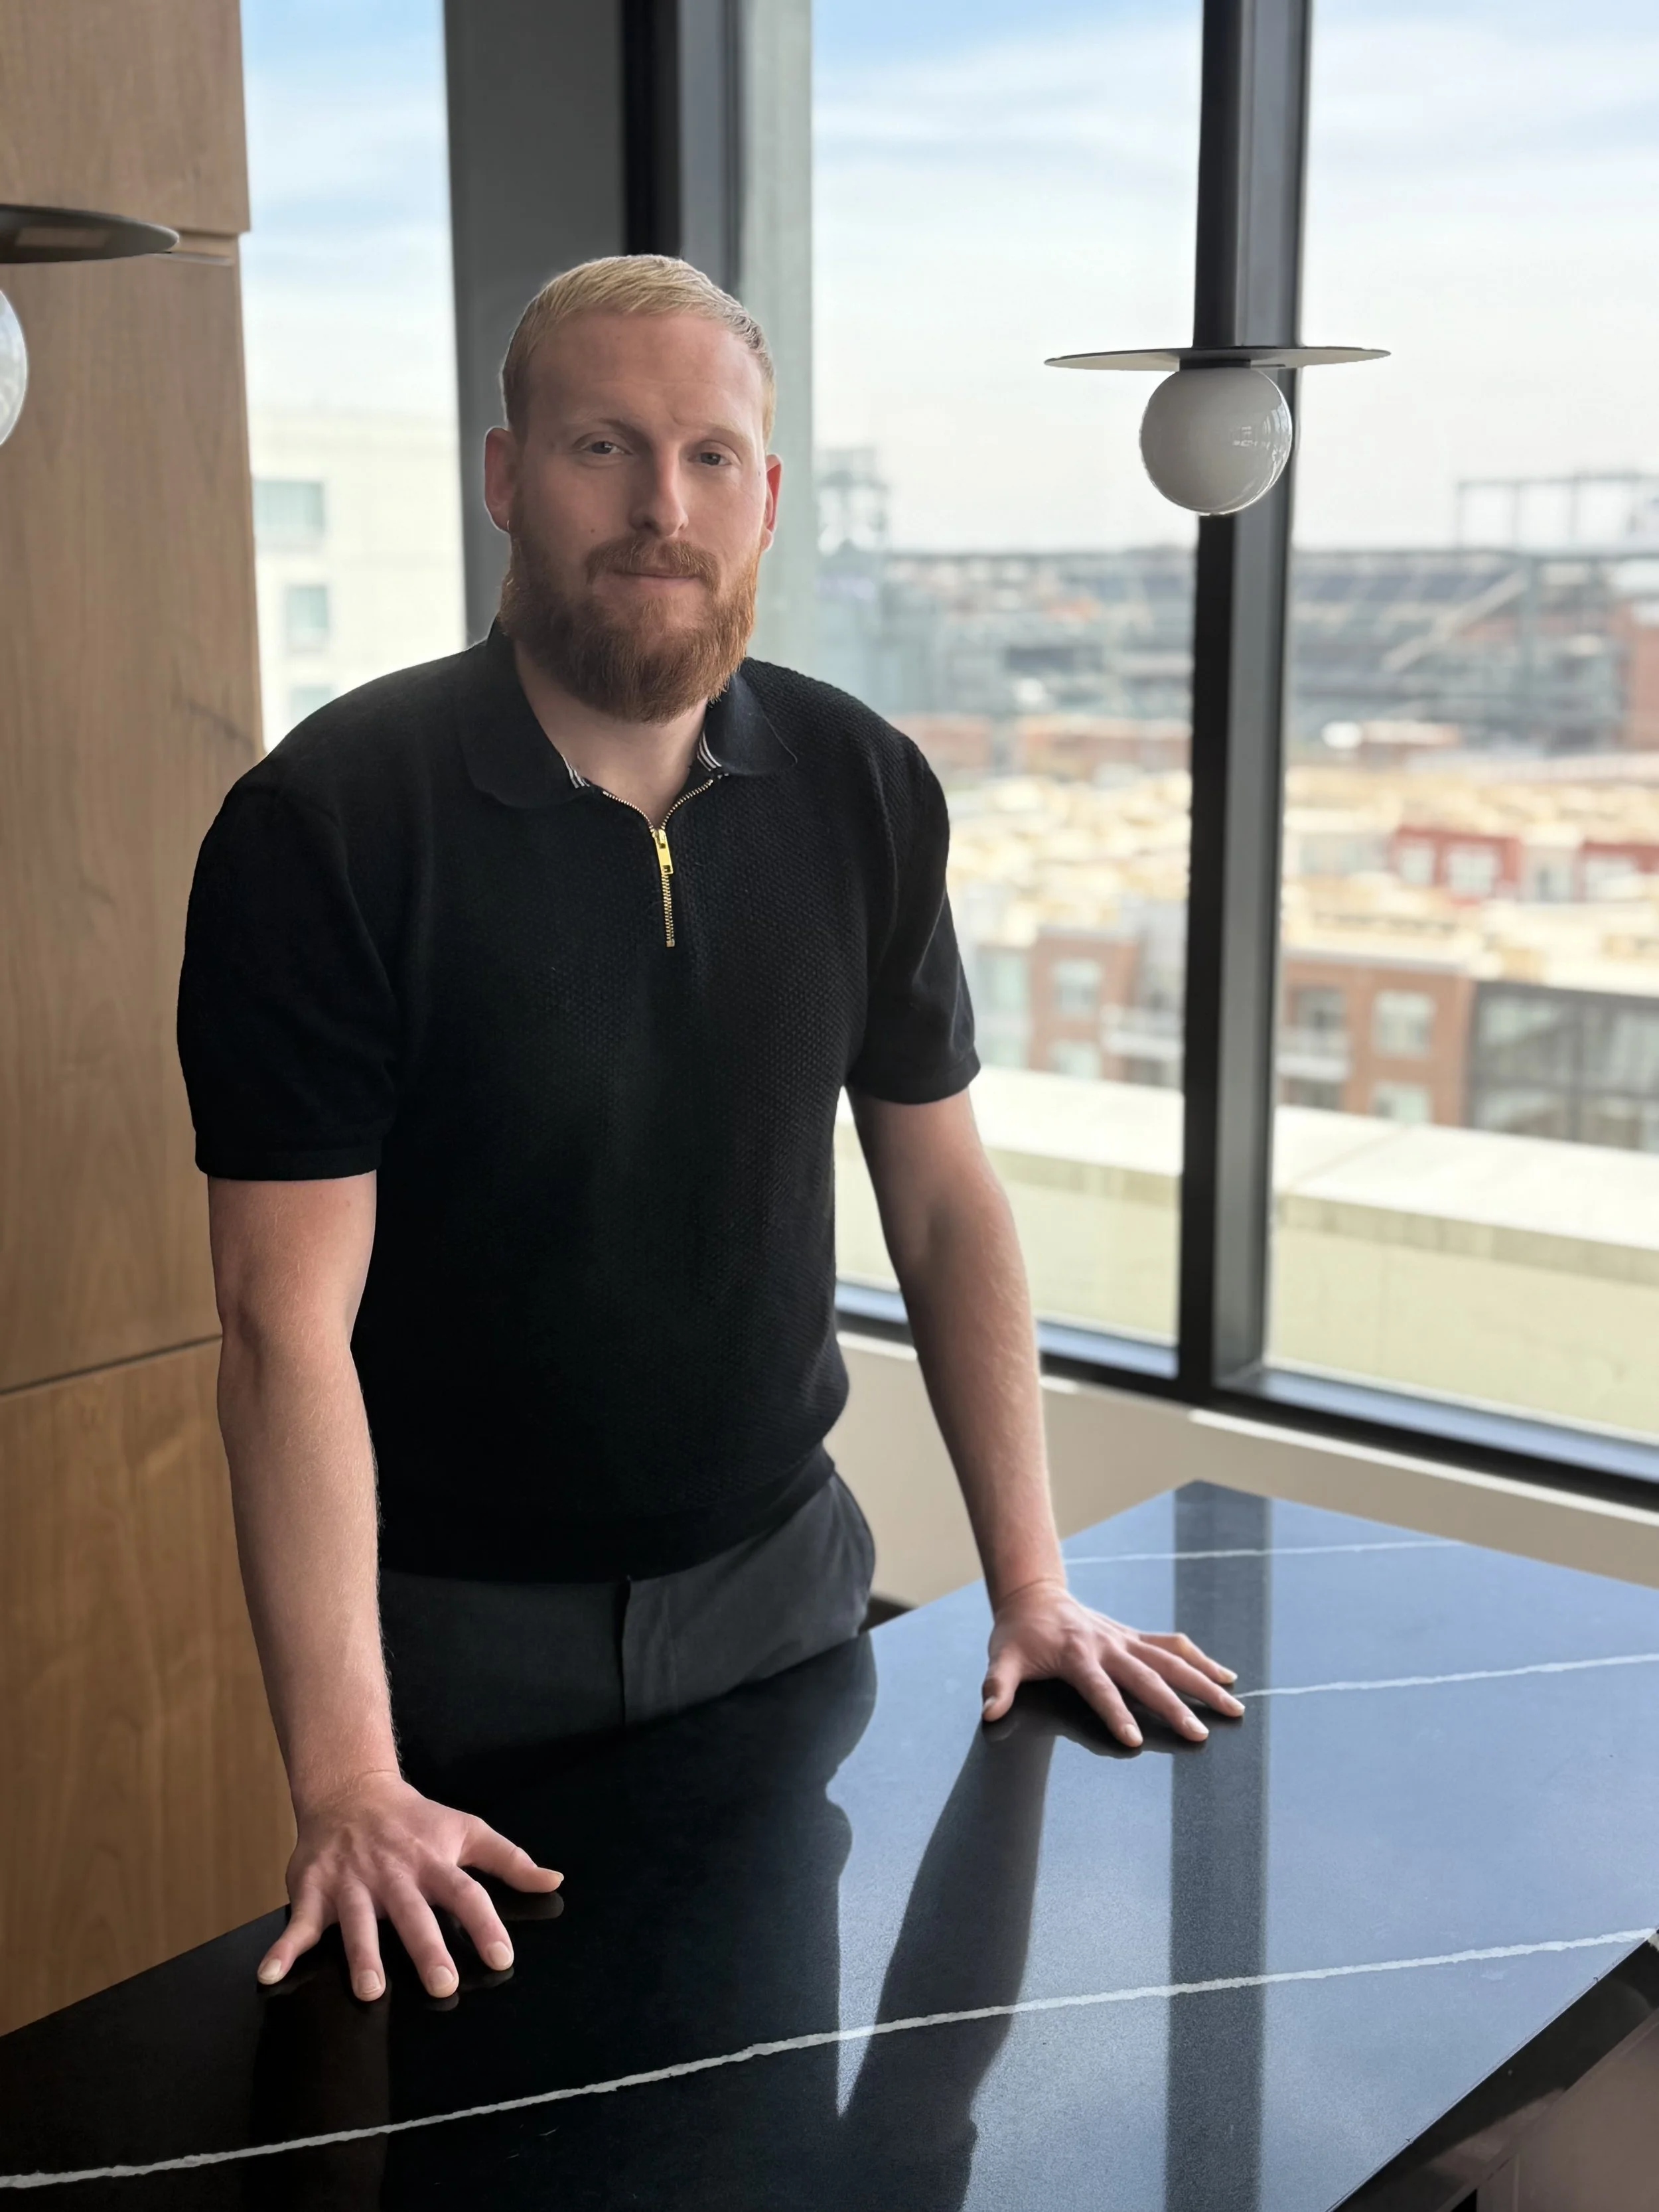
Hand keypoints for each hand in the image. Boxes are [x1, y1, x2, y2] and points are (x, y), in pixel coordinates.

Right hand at [257, 1770, 562, 2001]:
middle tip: (442, 1984)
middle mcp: (394, 1875)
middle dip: (427, 1949)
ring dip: (362, 1955)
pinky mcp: (314, 1890)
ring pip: (358, 1922)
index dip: (485, 1925)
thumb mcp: (466, 1831)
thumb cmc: (415, 1820)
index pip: (466, 1894)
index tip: (502, 1957)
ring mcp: (351, 1883)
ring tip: (370, 1989)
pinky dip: (282, 1950)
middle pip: (414, 1914)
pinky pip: (296, 1924)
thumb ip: (509, 1860)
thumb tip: (554, 1880)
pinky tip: (269, 1975)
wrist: (351, 1790)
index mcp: (433, 1863)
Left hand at [982, 1580, 1243, 1746]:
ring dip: (1202, 1682)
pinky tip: (1225, 1676)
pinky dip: (1199, 1659)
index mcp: (1076, 1655)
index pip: (1099, 1689)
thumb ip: (997, 1685)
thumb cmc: (1018, 1633)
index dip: (1115, 1714)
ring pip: (1171, 1660)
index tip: (1134, 1740)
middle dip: (1174, 1706)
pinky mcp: (1134, 1637)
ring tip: (1233, 1706)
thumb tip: (990, 1713)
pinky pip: (1172, 1646)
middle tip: (1200, 1734)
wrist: (1035, 1596)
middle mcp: (1107, 1646)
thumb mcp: (1002, 1657)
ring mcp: (1125, 1640)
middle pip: (1146, 1678)